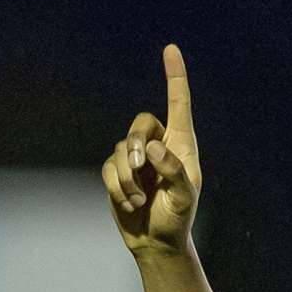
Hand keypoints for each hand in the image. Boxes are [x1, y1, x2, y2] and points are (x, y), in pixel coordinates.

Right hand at [103, 44, 202, 254]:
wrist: (156, 242)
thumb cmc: (177, 218)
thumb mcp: (183, 197)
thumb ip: (172, 171)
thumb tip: (151, 147)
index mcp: (182, 145)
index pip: (179, 104)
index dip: (175, 77)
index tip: (171, 49)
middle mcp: (158, 145)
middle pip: (140, 122)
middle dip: (135, 145)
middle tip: (140, 170)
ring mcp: (135, 158)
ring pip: (121, 149)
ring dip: (127, 178)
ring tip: (139, 200)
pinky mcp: (117, 172)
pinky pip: (108, 169)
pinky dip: (117, 188)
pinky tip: (130, 205)